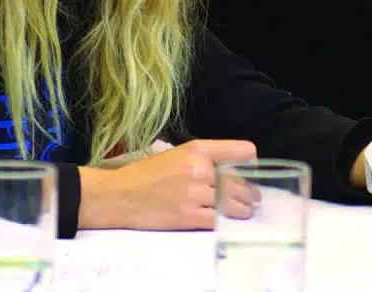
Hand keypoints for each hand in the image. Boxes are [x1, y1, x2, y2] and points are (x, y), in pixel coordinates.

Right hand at [79, 139, 258, 230]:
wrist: (118, 196)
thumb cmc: (146, 175)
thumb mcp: (177, 155)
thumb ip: (205, 159)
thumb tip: (232, 171)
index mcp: (198, 149)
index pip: (242, 151)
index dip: (251, 163)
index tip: (251, 173)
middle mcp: (199, 168)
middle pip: (240, 182)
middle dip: (250, 193)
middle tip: (253, 199)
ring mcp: (194, 193)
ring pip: (233, 203)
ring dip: (243, 210)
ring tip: (245, 211)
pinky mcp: (188, 216)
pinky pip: (219, 220)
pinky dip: (226, 221)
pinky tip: (227, 221)